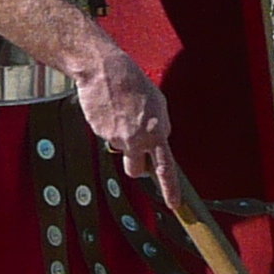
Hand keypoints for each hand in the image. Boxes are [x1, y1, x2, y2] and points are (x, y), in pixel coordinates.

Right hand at [70, 39, 172, 179]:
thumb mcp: (158, 104)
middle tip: (135, 148)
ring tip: (122, 115)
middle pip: (136, 171)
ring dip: (121, 140)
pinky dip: (108, 126)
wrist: (104, 70)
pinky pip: (106, 137)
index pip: (165, 168)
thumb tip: (160, 142)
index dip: (170, 189)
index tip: (173, 204)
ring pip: (120, 151)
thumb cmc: (133, 83)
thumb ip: (161, 127)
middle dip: (136, 166)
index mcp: (157, 132)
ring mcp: (117, 138)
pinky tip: (110, 110)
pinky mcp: (100, 133)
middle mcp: (137, 140)